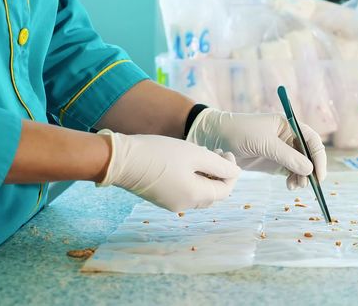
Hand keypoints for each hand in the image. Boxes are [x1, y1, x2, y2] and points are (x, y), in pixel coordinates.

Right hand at [98, 130, 240, 211]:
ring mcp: (172, 204)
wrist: (121, 160)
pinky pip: (185, 192)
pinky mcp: (161, 199)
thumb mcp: (194, 154)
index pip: (225, 190)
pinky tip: (187, 162)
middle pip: (213, 193)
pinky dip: (192, 179)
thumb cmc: (160, 153)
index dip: (232, 172)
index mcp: (196, 196)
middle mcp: (185, 205)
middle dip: (220, 174)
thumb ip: (218, 164)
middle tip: (217, 152)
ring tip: (203, 155)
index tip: (228, 153)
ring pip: (199, 193)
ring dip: (206, 176)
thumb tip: (235, 173)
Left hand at [186, 109, 326, 189]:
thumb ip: (287, 156)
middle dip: (310, 170)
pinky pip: (289, 171)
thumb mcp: (264, 143)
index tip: (319, 174)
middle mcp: (287, 137)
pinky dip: (292, 179)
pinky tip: (289, 185)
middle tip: (308, 184)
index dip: (319, 157)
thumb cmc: (239, 132)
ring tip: (295, 186)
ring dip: (301, 176)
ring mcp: (280, 150)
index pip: (311, 140)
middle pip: (308, 154)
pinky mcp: (273, 162)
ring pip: (300, 165)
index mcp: (288, 125)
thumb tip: (310, 169)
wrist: (214, 137)